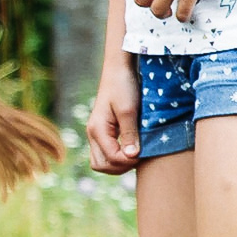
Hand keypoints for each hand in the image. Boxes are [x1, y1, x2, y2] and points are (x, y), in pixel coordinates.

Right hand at [86, 56, 140, 174]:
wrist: (119, 70)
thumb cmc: (123, 87)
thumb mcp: (129, 110)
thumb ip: (129, 135)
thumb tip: (132, 156)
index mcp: (97, 130)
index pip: (110, 158)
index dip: (128, 161)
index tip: (143, 153)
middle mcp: (93, 134)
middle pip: (101, 165)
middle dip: (120, 166)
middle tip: (139, 157)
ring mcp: (96, 134)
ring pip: (102, 162)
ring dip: (118, 164)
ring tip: (135, 154)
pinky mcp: (103, 132)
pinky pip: (106, 153)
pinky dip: (117, 157)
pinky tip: (131, 149)